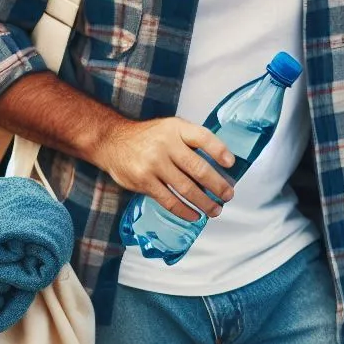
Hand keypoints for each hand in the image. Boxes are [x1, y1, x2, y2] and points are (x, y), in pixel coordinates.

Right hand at [94, 116, 235, 221]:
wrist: (113, 141)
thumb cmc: (148, 137)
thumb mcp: (170, 128)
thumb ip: (190, 141)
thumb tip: (219, 163)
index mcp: (176, 129)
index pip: (203, 138)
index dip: (219, 151)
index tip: (231, 164)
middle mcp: (166, 145)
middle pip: (198, 168)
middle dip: (217, 185)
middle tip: (228, 195)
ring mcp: (154, 164)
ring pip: (185, 188)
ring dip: (204, 202)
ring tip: (215, 210)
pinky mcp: (144, 181)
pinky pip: (169, 200)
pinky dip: (184, 210)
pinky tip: (194, 215)